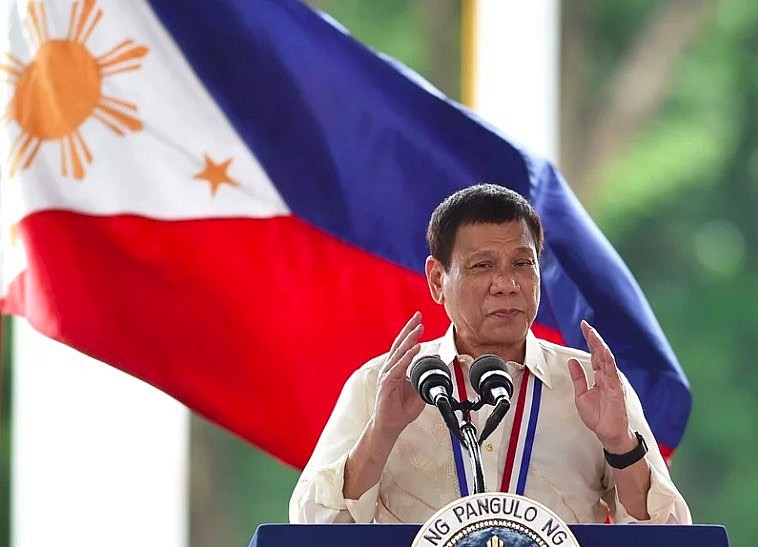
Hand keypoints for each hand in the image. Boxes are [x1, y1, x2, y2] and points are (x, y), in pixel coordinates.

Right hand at [373, 311, 425, 436]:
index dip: (411, 332)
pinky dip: (407, 357)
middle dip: (410, 329)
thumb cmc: (401, 408)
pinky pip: (398, 368)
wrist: (390, 425)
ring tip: (418, 329)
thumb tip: (438, 359)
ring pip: (399, 353)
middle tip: (418, 316)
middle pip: (400, 344)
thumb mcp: (420, 389)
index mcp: (397, 367)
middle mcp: (391, 368)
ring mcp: (388, 375)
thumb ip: (427, 374)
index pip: (404, 345)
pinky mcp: (387, 384)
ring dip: (410, 339)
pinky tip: (414, 349)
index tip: (419, 319)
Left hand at [568, 320, 636, 453]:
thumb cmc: (598, 417)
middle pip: (600, 353)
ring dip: (600, 346)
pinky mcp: (616, 390)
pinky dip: (609, 362)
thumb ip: (578, 378)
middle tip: (586, 325)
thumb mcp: (581, 394)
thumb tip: (572, 362)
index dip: (590, 340)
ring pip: (607, 359)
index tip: (584, 327)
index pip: (594, 354)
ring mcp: (613, 382)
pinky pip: (613, 373)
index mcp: (599, 377)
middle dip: (594, 338)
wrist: (608, 434)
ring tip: (593, 334)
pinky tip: (604, 352)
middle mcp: (607, 376)